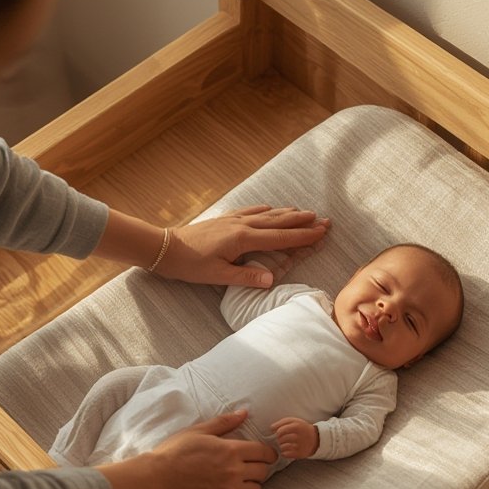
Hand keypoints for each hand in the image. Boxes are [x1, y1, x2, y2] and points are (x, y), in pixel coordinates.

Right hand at [98, 411, 276, 488]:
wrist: (155, 478)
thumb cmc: (174, 451)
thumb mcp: (198, 431)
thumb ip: (224, 423)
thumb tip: (244, 413)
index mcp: (231, 450)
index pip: (264, 452)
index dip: (268, 453)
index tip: (265, 455)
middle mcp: (234, 471)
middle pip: (264, 472)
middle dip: (260, 469)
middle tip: (251, 468)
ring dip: (252, 487)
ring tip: (242, 484)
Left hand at [157, 206, 329, 285]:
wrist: (164, 248)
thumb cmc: (190, 265)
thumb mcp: (218, 276)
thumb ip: (246, 278)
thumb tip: (271, 280)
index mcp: (243, 240)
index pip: (280, 238)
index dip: (303, 236)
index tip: (322, 232)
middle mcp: (242, 225)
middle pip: (279, 222)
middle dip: (302, 221)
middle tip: (324, 219)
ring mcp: (233, 219)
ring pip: (267, 214)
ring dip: (288, 213)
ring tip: (305, 212)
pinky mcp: (225, 218)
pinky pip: (252, 211)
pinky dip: (267, 210)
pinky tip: (272, 208)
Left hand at [270, 417, 319, 459]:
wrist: (315, 439)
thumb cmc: (301, 429)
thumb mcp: (294, 421)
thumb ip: (281, 422)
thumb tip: (271, 428)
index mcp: (296, 426)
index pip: (280, 431)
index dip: (278, 433)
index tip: (281, 433)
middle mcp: (298, 436)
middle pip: (280, 439)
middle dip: (280, 439)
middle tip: (285, 439)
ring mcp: (299, 446)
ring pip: (282, 447)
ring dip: (282, 446)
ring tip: (287, 444)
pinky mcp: (300, 454)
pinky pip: (285, 454)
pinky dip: (285, 452)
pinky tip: (289, 449)